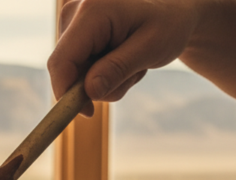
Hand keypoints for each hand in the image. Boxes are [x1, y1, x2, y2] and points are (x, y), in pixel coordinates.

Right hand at [48, 0, 199, 114]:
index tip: (87, 113)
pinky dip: (100, 73)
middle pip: (66, 69)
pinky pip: (79, 67)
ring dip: (102, 79)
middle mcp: (75, 11)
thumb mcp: (151, 48)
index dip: (66, 93)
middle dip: (94, 85)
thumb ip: (118, 68)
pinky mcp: (74, 31)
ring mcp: (72, 21)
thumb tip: (90, 92)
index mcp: (93, 11)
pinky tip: (121, 58)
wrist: (174, 9)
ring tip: (132, 64)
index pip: (61, 62)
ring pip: (74, 72)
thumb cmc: (169, 23)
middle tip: (131, 76)